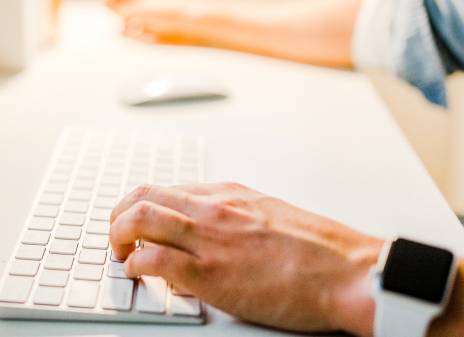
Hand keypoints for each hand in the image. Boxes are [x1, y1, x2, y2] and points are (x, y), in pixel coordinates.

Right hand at [102, 0, 207, 44]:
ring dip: (129, 25)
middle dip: (119, 14)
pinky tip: (143, 37)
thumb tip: (114, 18)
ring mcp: (156, 11)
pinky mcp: (162, 26)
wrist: (198, 25)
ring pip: (133, 19)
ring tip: (131, 31)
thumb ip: (122, 12)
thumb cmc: (173, 11)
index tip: (102, 9)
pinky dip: (139, 35)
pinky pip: (143, 30)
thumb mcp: (141, 9)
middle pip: (125, 3)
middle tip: (114, 22)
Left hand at [109, 182, 382, 335]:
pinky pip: (152, 261)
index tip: (135, 220)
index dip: (141, 205)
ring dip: (117, 236)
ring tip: (119, 252)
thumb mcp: (270, 216)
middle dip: (119, 215)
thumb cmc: (318, 250)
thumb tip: (205, 235)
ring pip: (139, 219)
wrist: (347, 271)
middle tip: (116, 234)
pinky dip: (135, 266)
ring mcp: (208, 238)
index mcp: (227, 194)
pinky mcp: (209, 272)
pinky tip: (138, 274)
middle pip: (142, 196)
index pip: (166, 189)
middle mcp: (212, 208)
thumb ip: (233, 221)